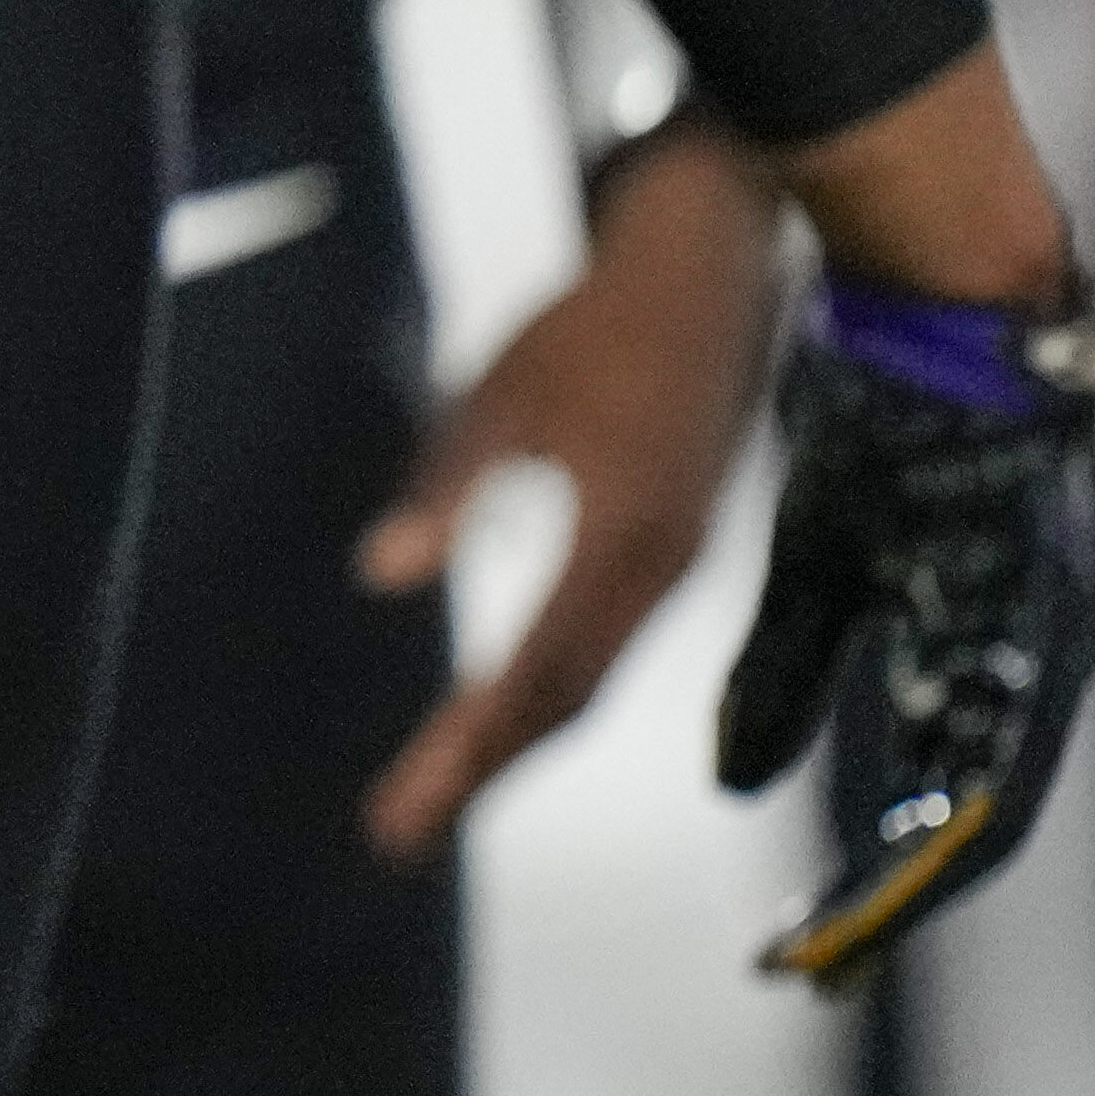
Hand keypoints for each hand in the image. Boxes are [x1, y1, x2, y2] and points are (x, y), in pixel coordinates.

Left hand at [356, 123, 782, 858]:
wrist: (711, 268)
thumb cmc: (595, 320)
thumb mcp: (501, 395)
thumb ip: (446, 486)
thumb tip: (383, 575)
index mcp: (619, 539)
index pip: (531, 677)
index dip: (467, 753)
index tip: (404, 811)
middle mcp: (661, 570)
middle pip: (565, 702)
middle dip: (482, 768)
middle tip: (400, 827)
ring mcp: (678, 562)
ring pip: (591, 680)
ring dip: (517, 739)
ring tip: (439, 785)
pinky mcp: (680, 543)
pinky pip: (610, 643)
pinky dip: (553, 690)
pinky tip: (505, 708)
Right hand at [714, 277, 1094, 983]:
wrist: (936, 308)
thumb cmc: (886, 426)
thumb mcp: (813, 566)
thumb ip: (783, 675)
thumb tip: (736, 781)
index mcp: (968, 654)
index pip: (923, 799)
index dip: (865, 879)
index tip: (793, 949)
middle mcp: (1025, 657)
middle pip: (969, 818)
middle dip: (890, 902)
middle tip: (818, 969)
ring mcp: (1049, 626)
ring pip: (999, 784)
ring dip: (927, 864)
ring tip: (857, 931)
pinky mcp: (1050, 591)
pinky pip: (1015, 716)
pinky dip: (970, 787)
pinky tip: (931, 832)